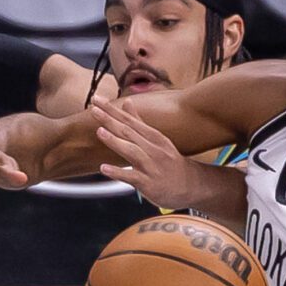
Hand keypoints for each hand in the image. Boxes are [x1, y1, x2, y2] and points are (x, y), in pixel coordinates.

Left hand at [90, 98, 206, 210]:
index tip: (97, 99)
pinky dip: (118, 172)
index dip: (112, 110)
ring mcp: (151, 166)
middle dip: (111, 120)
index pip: (129, 120)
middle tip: (94, 109)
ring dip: (115, 141)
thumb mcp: (157, 139)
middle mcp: (153, 149)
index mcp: (153, 136)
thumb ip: (139, 121)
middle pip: (129, 132)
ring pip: (132, 151)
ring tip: (99, 132)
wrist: (191, 186)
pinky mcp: (149, 183)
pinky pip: (132, 177)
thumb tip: (128, 101)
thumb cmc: (170, 162)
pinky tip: (104, 168)